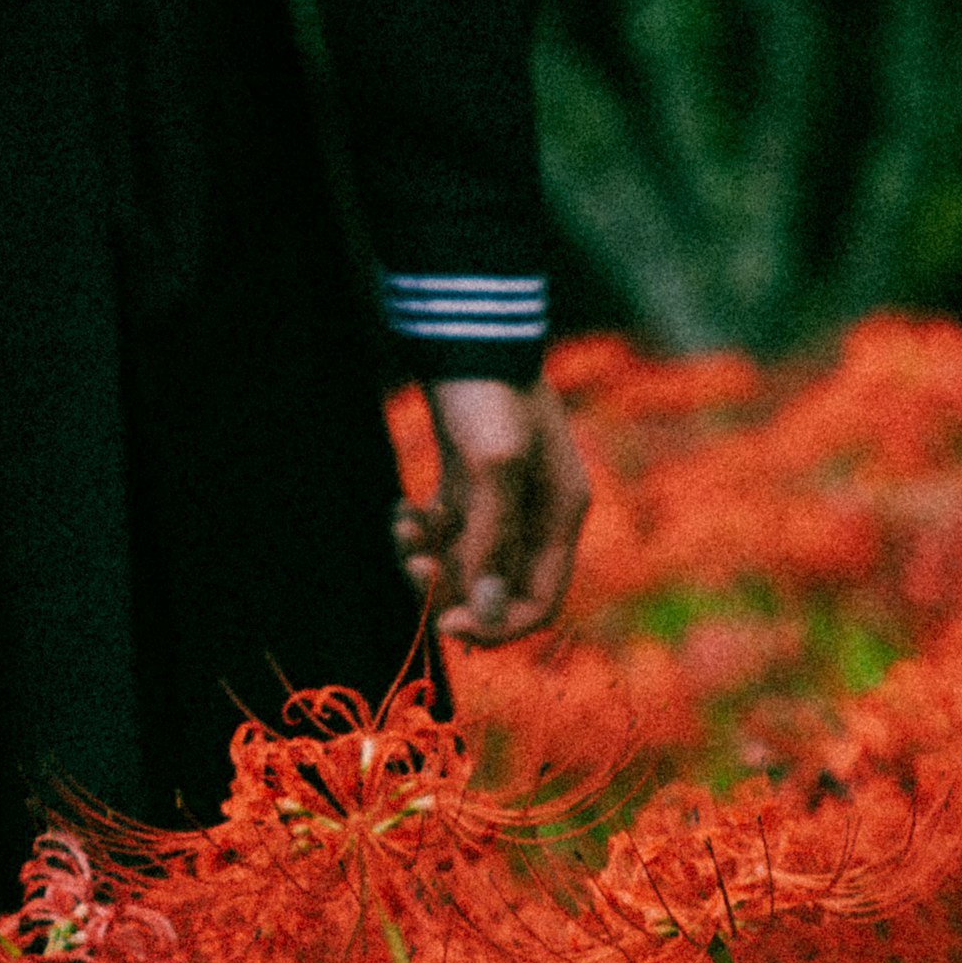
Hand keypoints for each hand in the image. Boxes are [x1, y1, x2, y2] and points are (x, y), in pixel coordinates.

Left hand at [397, 376, 590, 646]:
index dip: (496, 627)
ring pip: (463, 567)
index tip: (448, 625)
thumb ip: (492, 539)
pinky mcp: (468, 489)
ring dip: (428, 561)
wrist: (465, 335)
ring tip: (403, 530)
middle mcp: (536, 518)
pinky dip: (421, 535)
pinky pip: (445, 537)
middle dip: (452, 591)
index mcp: (559, 518)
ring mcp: (503, 505)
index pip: (539, 604)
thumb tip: (484, 609)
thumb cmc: (489, 394)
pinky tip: (402, 511)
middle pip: (495, 592)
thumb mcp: (494, 465)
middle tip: (413, 569)